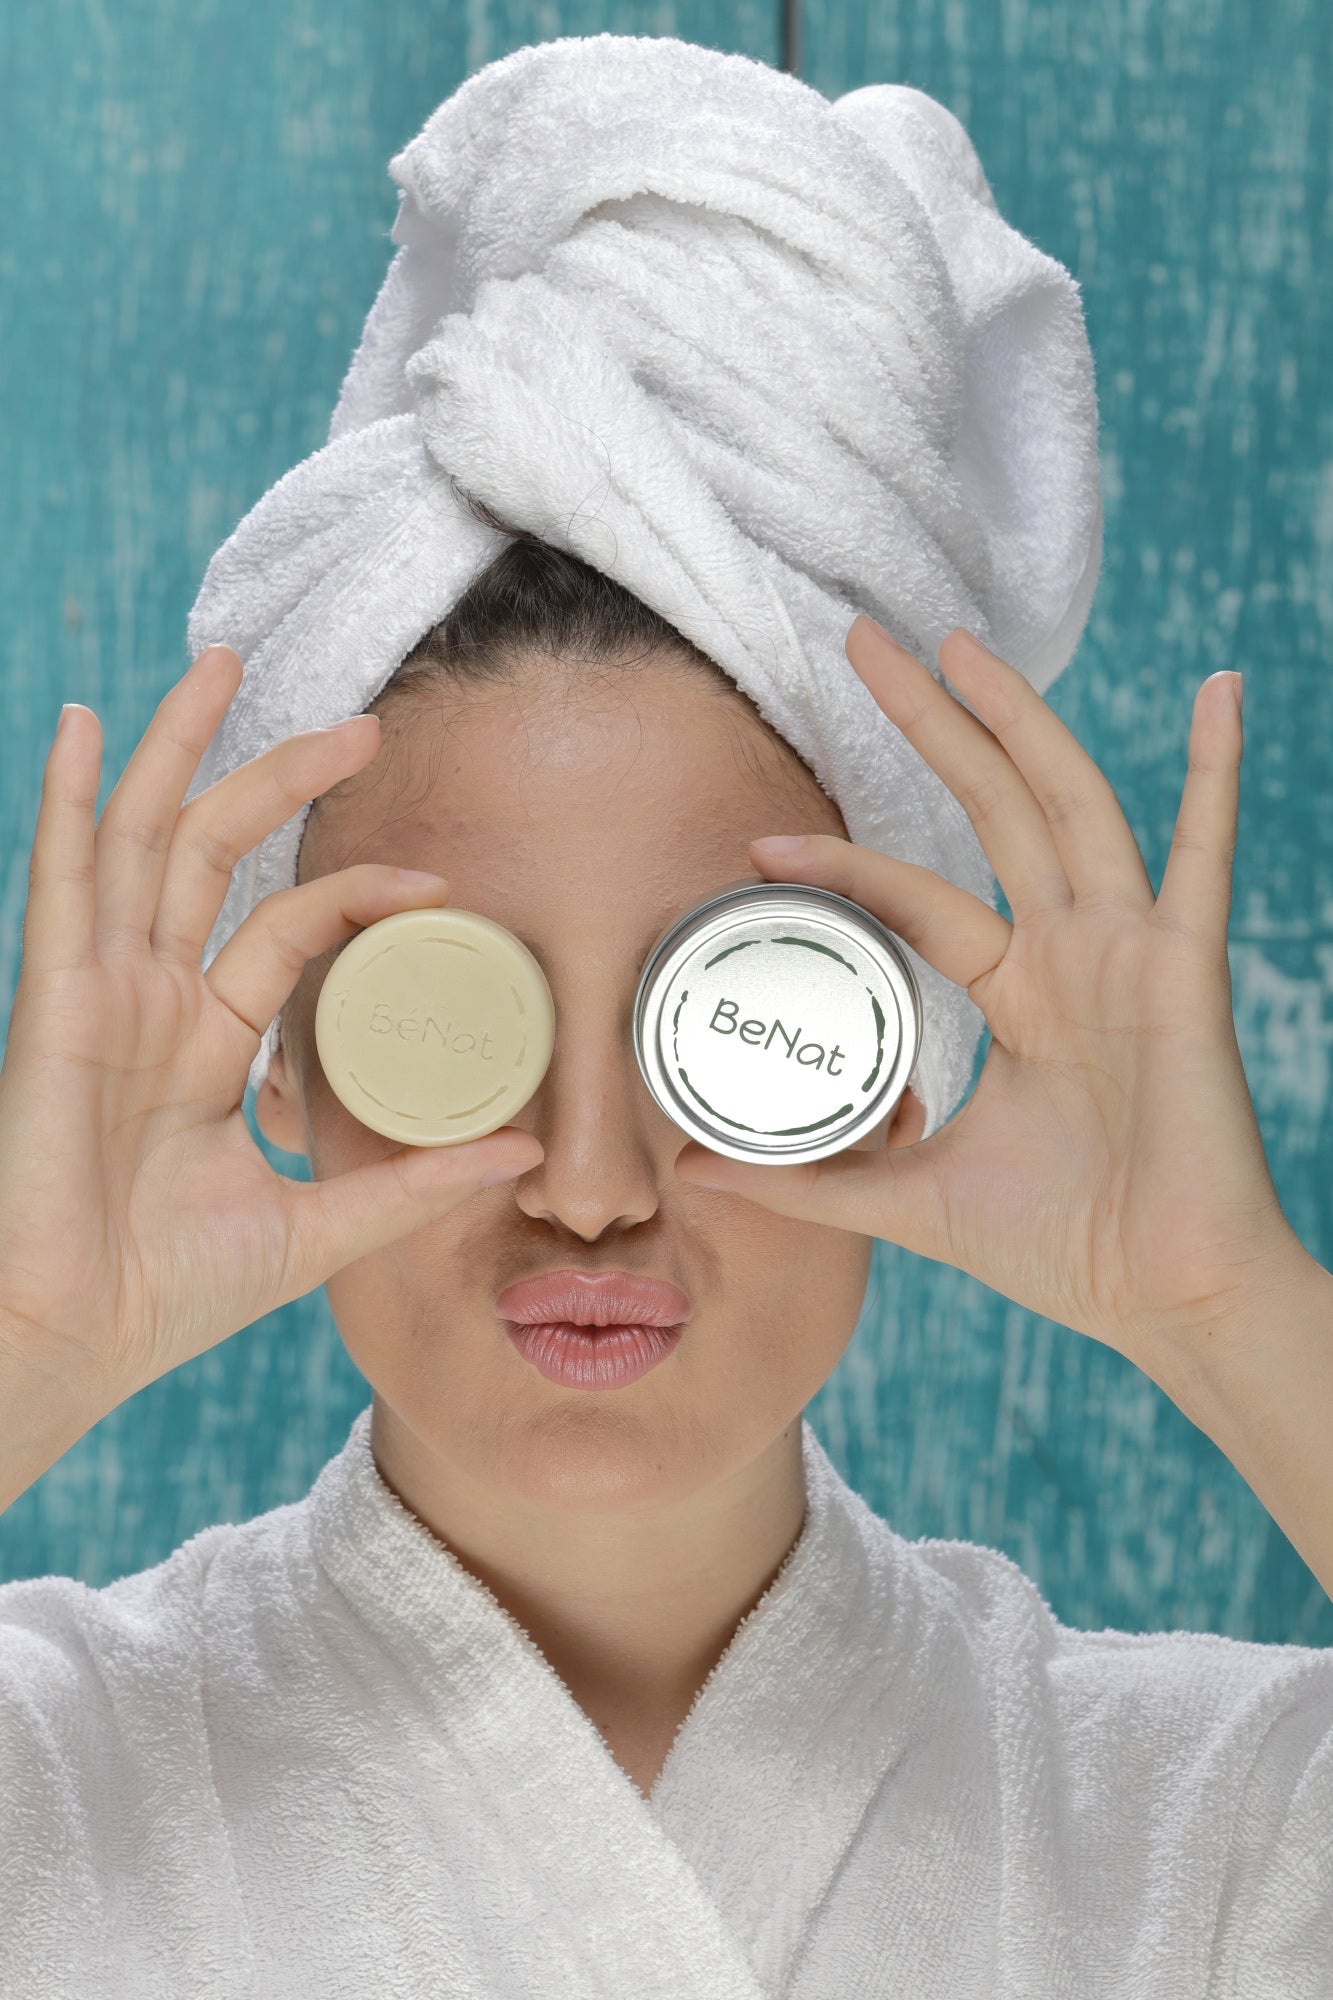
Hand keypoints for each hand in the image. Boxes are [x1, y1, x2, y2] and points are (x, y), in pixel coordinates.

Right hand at [0, 648, 542, 1421]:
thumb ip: (414, 1184)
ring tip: (224, 663)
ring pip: (142, 838)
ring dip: (181, 749)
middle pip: (212, 854)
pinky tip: (84, 724)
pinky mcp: (51, 1000)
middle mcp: (148, 999)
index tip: (436, 882)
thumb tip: (525, 1155)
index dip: (357, 893)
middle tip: (361, 723)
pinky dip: (66, 797)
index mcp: (200, 1042)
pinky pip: (60, 880)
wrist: (76, 1343)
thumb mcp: (318, 1226)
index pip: (286, 930)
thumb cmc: (169, 1296)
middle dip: (277, 778)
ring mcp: (96, 991)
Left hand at [675, 618, 1305, 1379]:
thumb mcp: (911, 1198)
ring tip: (957, 643)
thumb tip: (693, 1171)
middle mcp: (1071, 951)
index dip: (846, 866)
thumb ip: (809, 1180)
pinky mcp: (1185, 971)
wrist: (1167, 1300)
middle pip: (990, 808)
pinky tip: (1218, 695)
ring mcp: (1128, 951)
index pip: (919, 897)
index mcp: (1018, 988)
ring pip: (1065, 807)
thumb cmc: (1065, 1248)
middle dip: (929, 723)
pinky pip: (1202, 856)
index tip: (761, 846)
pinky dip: (1215, 773)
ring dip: (1017, 719)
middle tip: (861, 641)